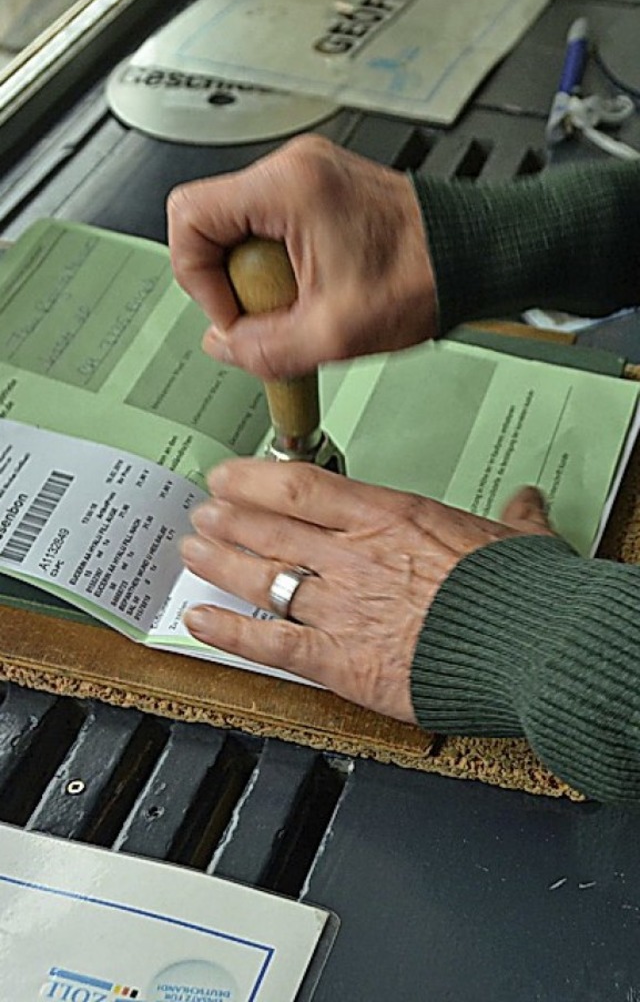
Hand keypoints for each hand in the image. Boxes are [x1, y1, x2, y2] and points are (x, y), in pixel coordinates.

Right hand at [167, 135, 436, 378]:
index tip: (235, 312)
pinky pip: (270, 227)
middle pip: (211, 222)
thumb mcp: (334, 332)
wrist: (474, 254)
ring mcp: (307, 175)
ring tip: (301, 301)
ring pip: (239, 227)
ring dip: (258, 275)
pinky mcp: (321, 190)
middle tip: (273, 309)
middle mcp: (293, 168)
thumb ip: (264, 348)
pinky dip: (281, 264)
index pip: (188, 217)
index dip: (198, 277)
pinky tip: (314, 288)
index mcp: (287, 186)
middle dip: (232, 280)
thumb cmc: (424, 274)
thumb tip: (226, 346)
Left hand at [179, 460, 553, 722]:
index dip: (254, 478)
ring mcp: (341, 607)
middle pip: (271, 528)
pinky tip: (199, 621)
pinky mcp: (340, 661)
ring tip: (193, 551)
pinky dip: (228, 632)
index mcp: (390, 517)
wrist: (529, 646)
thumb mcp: (519, 537)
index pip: (302, 486)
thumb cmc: (523, 592)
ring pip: (261, 578)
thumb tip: (527, 500)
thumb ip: (513, 517)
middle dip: (230, 519)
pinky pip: (269, 643)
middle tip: (204, 512)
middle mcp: (354, 556)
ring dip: (220, 563)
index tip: (231, 475)